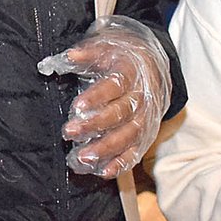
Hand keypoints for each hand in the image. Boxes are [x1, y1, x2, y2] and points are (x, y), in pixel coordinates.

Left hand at [38, 16, 171, 178]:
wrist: (152, 66)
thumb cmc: (119, 58)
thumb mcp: (103, 48)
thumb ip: (85, 54)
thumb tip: (67, 57)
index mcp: (130, 73)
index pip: (114, 86)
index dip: (96, 97)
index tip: (76, 107)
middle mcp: (141, 98)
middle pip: (119, 114)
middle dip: (93, 125)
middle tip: (68, 132)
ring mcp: (145, 118)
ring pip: (128, 136)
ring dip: (105, 149)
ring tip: (81, 157)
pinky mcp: (145, 135)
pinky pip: (136, 152)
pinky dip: (122, 163)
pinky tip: (104, 171)